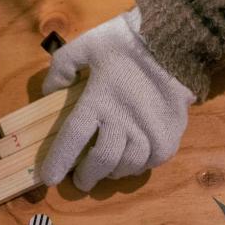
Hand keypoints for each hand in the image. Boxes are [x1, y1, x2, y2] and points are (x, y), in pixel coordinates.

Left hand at [39, 8, 194, 191]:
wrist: (175, 44)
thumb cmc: (128, 44)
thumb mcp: (88, 44)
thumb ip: (62, 66)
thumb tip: (49, 91)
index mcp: (99, 99)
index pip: (74, 138)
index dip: (59, 160)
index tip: (50, 178)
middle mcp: (123, 121)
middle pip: (101, 161)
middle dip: (87, 176)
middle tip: (81, 180)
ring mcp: (148, 133)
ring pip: (126, 166)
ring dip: (112, 171)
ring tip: (106, 168)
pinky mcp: (168, 139)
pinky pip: (148, 163)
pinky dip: (136, 165)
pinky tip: (130, 158)